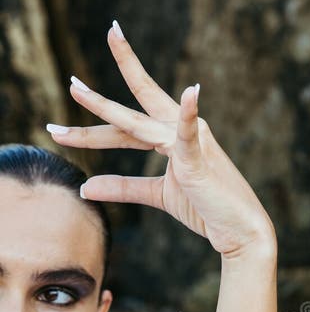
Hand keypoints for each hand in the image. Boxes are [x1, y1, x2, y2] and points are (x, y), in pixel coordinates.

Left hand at [46, 21, 275, 258]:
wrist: (237, 229)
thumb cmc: (204, 208)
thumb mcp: (157, 195)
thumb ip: (122, 187)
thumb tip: (85, 186)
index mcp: (169, 137)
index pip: (126, 124)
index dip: (96, 118)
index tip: (68, 101)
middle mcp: (178, 131)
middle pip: (129, 113)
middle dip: (98, 99)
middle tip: (69, 82)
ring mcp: (189, 141)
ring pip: (138, 123)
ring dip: (105, 108)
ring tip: (77, 91)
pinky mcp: (199, 158)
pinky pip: (189, 135)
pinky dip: (189, 113)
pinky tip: (191, 93)